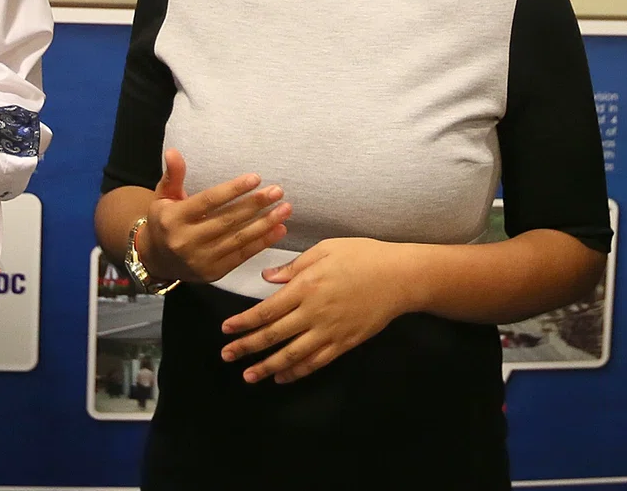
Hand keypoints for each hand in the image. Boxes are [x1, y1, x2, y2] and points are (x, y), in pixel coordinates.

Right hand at [139, 149, 290, 284]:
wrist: (156, 261)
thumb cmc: (164, 222)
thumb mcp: (163, 197)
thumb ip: (173, 176)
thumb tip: (173, 151)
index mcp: (173, 219)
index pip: (208, 201)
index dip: (233, 190)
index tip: (256, 178)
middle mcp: (186, 241)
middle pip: (227, 220)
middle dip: (255, 205)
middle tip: (277, 191)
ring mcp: (200, 260)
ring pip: (238, 239)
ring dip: (265, 224)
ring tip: (285, 209)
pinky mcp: (213, 273)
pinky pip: (242, 256)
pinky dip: (262, 243)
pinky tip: (279, 229)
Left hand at [218, 238, 417, 383]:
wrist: (400, 277)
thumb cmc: (362, 255)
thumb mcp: (326, 249)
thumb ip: (294, 266)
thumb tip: (266, 277)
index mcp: (306, 286)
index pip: (267, 309)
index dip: (244, 322)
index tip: (226, 329)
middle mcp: (314, 312)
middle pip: (273, 335)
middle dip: (247, 347)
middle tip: (226, 356)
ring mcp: (329, 331)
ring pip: (292, 355)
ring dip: (267, 367)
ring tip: (249, 376)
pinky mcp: (344, 343)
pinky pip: (316, 362)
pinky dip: (297, 372)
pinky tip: (282, 377)